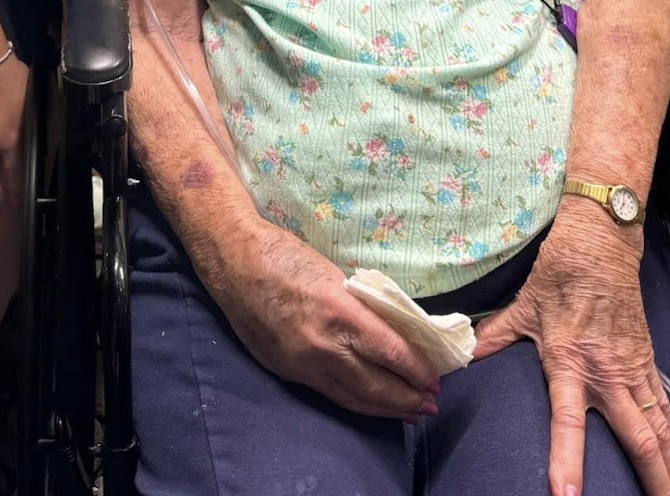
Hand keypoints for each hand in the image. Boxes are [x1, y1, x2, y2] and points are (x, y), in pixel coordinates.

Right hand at [215, 225, 441, 422]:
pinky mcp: (287, 371)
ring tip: (409, 414)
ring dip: (385, 408)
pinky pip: (329, 393)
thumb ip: (358, 306)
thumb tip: (389, 330)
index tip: (434, 377)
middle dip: (406, 398)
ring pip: (353, 397)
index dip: (415, 368)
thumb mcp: (333, 274)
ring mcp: (303, 363)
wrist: (235, 262)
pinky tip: (370, 405)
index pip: (388, 350)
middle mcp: (322, 344)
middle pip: (374, 383)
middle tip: (430, 403)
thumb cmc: (285, 255)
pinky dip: (355, 402)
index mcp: (339, 312)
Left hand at [474, 214, 669, 495]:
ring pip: (658, 430)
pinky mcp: (647, 361)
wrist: (600, 242)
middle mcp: (607, 374)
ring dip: (668, 469)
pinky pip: (665, 408)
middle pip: (636, 439)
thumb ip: (495, 336)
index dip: (568, 462)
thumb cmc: (560, 273)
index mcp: (570, 364)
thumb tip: (465, 353)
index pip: (568, 423)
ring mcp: (632, 370)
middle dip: (650, 482)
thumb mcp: (522, 306)